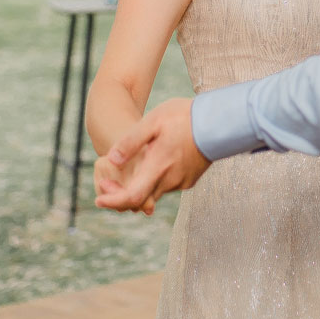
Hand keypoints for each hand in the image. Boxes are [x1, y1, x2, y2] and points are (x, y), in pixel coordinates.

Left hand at [94, 98, 210, 214]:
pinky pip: (168, 185)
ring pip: (154, 192)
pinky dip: (155, 180)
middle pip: (141, 199)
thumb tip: (112, 160)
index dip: (112, 201)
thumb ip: (131, 142)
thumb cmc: (185, 117)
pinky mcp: (190, 179)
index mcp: (159, 166)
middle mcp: (170, 179)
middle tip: (107, 184)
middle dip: (121, 195)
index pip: (132, 197)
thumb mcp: (153, 121)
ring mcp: (182, 181)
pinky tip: (154, 164)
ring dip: (139, 186)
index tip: (98, 199)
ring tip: (130, 169)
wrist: (221, 120)